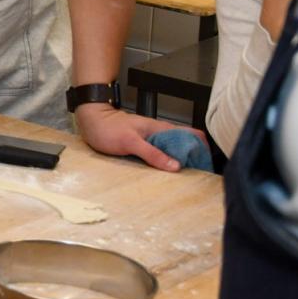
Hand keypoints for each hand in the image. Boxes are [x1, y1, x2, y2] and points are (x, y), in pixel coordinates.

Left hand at [74, 104, 204, 171]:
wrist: (91, 121)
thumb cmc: (108, 128)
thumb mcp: (130, 142)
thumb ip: (152, 153)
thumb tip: (176, 166)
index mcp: (161, 129)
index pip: (193, 135)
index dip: (203, 148)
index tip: (206, 164)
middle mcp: (160, 133)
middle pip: (186, 145)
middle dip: (194, 159)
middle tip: (198, 176)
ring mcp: (152, 139)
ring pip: (173, 150)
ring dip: (181, 161)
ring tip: (186, 177)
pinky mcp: (143, 145)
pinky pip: (161, 154)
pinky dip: (167, 162)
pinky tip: (167, 173)